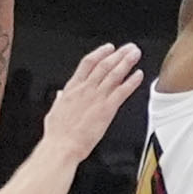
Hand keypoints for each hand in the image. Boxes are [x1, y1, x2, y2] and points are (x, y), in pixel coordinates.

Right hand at [41, 43, 144, 161]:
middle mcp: (85, 89)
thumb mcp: (54, 112)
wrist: (62, 146)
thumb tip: (60, 94)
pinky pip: (122, 91)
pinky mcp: (107, 109)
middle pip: (104, 65)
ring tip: (135, 54)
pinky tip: (138, 75)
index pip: (87, 64)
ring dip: (126, 62)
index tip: (109, 48)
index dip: (100, 53)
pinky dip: (132, 82)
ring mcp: (97, 98)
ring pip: (114, 74)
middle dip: (118, 54)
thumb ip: (59, 100)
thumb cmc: (57, 134)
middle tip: (129, 48)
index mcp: (72, 88)